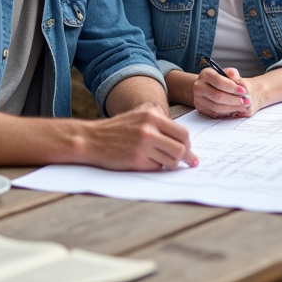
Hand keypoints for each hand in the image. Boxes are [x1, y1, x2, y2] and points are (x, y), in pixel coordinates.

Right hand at [83, 106, 197, 169]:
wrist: (91, 140)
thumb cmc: (117, 128)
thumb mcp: (138, 114)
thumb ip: (159, 118)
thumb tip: (183, 136)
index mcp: (152, 116)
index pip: (183, 133)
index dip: (188, 145)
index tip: (190, 153)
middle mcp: (149, 130)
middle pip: (181, 148)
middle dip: (185, 157)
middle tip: (186, 161)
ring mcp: (143, 146)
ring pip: (171, 161)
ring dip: (170, 163)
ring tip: (163, 160)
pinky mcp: (136, 161)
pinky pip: (157, 167)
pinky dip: (156, 167)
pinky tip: (148, 162)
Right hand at [193, 67, 255, 117]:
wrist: (207, 86)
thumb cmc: (219, 79)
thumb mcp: (225, 72)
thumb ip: (232, 73)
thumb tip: (237, 80)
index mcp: (205, 74)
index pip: (218, 81)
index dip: (232, 87)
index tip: (243, 91)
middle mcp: (199, 86)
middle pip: (217, 96)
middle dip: (234, 100)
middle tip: (246, 101)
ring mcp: (198, 99)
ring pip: (216, 107)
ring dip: (232, 108)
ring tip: (243, 106)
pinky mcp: (200, 108)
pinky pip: (215, 113)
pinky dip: (227, 112)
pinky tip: (235, 109)